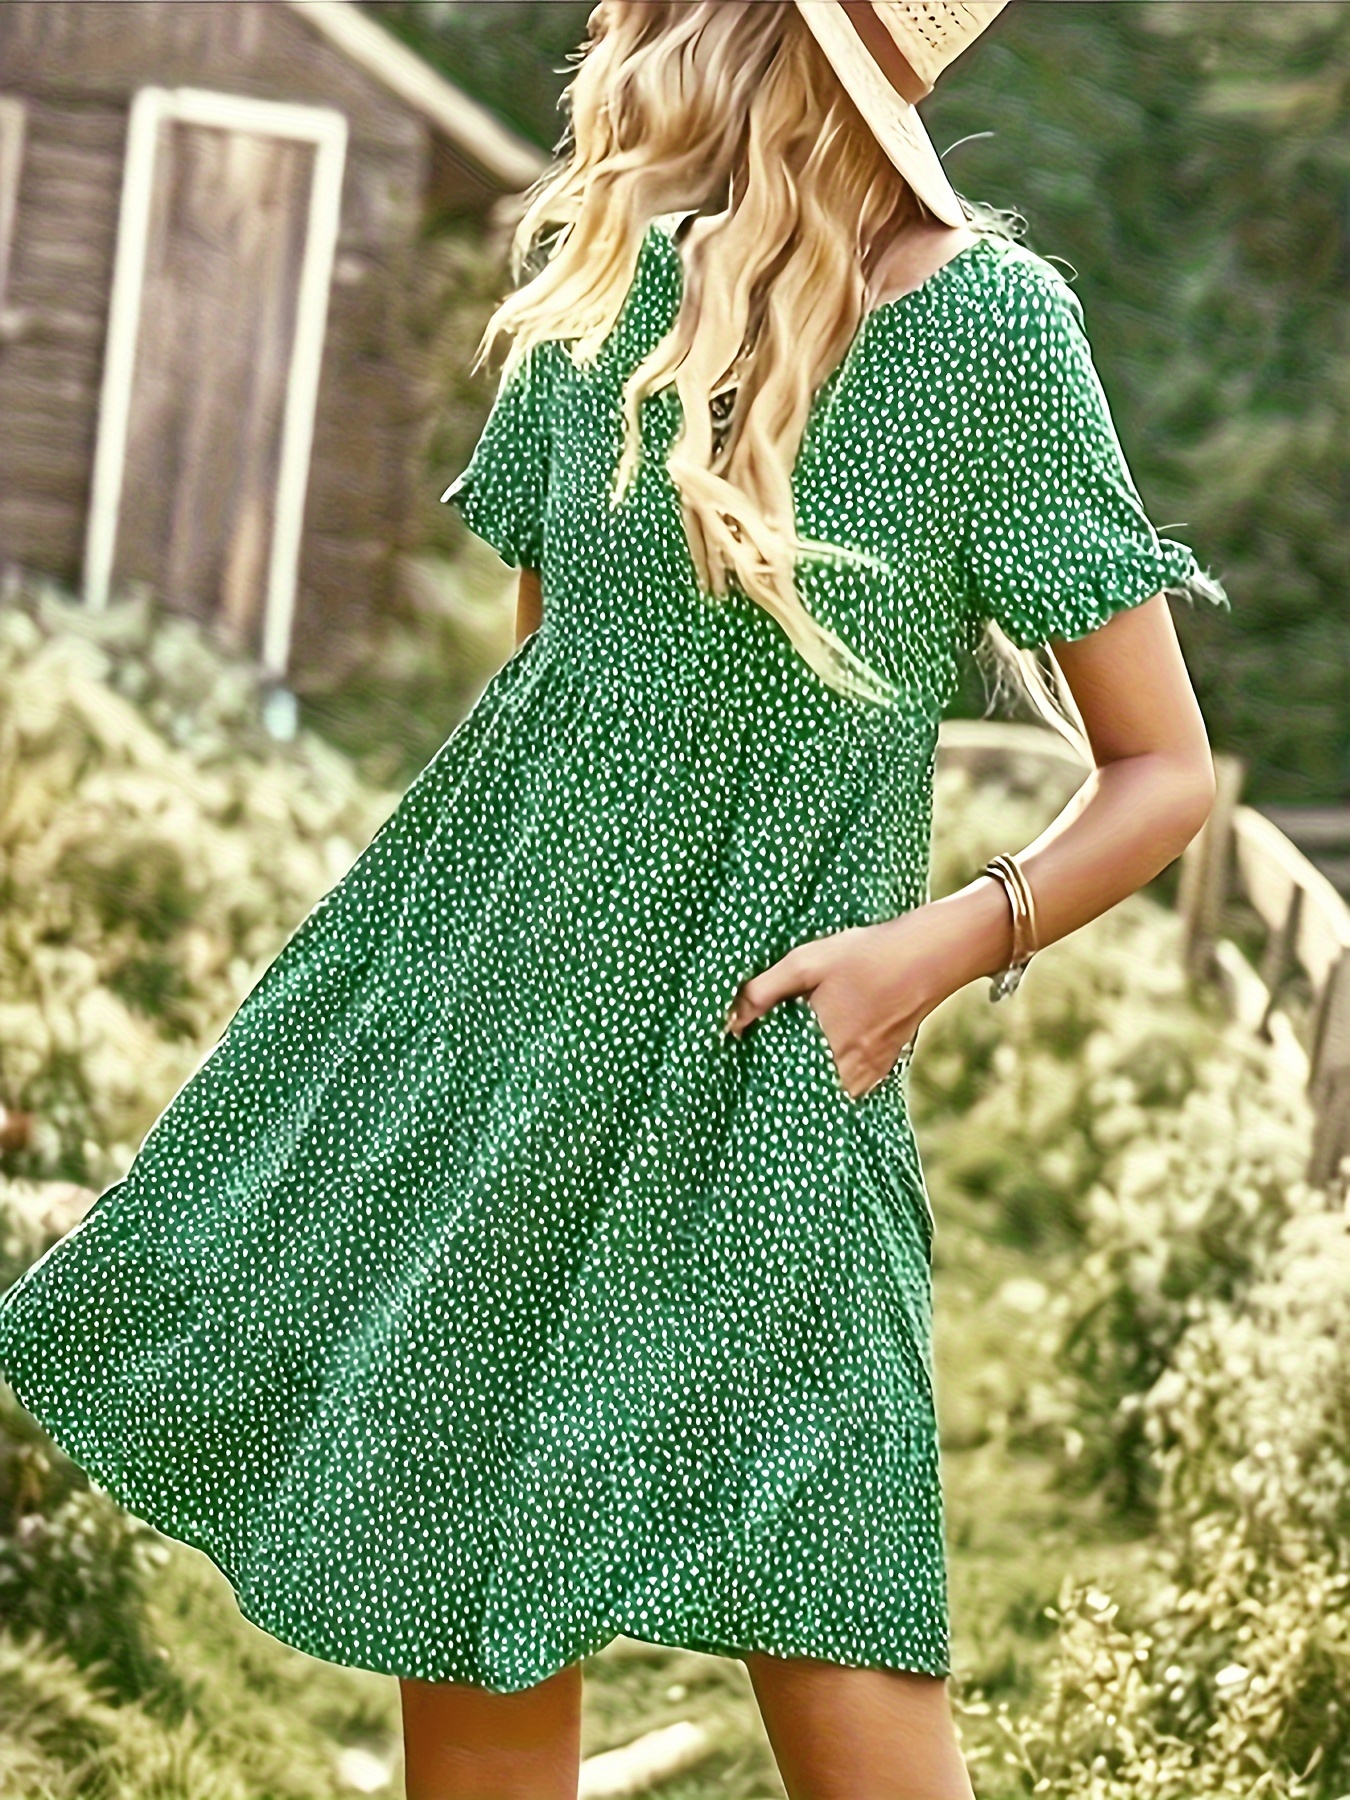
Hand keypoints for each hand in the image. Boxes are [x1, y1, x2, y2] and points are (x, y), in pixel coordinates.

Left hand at [724, 914, 941, 1100]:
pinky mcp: (884, 1066)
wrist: (928, 956)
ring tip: (786, 1078)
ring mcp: (869, 1069)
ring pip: (829, 1097)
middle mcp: (846, 1063)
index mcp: (822, 1039)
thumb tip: (730, 1020)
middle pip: (804, 1094)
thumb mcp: (807, 961)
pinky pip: (851, 1091)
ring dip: (808, 1091)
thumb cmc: (865, 954)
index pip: (779, 1078)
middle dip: (781, 1090)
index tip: (741, 1075)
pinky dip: (833, 1087)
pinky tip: (820, 1070)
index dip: (758, 1080)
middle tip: (758, 1081)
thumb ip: (765, 990)